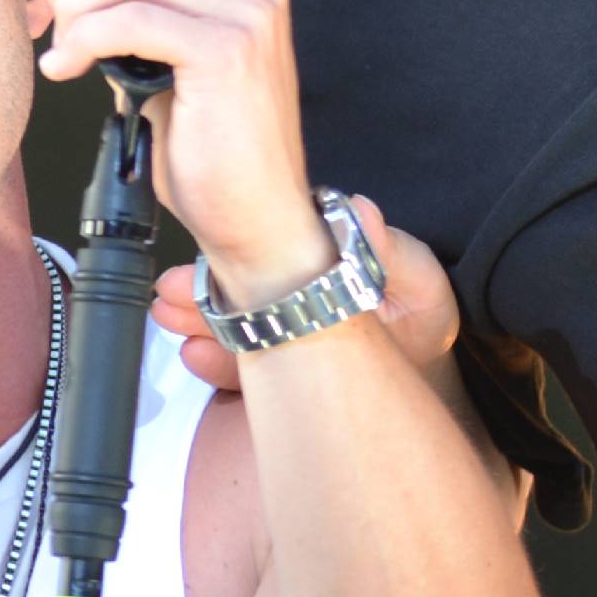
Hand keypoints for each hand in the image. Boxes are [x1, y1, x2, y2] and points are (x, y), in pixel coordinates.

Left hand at [16, 0, 325, 303]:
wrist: (254, 211)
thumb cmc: (205, 135)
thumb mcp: (158, 46)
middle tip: (48, 19)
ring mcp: (248, 7)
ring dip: (74, 6)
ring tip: (64, 50)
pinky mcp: (228, 49)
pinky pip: (129, 19)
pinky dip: (82, 41)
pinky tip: (67, 69)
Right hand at [151, 192, 463, 392]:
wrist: (423, 386)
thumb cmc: (420, 326)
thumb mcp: (420, 282)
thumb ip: (392, 251)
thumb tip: (361, 210)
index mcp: (320, 262)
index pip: (271, 249)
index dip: (241, 250)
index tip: (214, 254)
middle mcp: (294, 294)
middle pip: (240, 287)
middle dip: (201, 287)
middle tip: (172, 290)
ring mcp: (284, 334)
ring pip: (233, 323)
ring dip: (199, 320)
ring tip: (173, 318)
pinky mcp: (279, 375)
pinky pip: (240, 369)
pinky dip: (215, 362)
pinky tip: (197, 354)